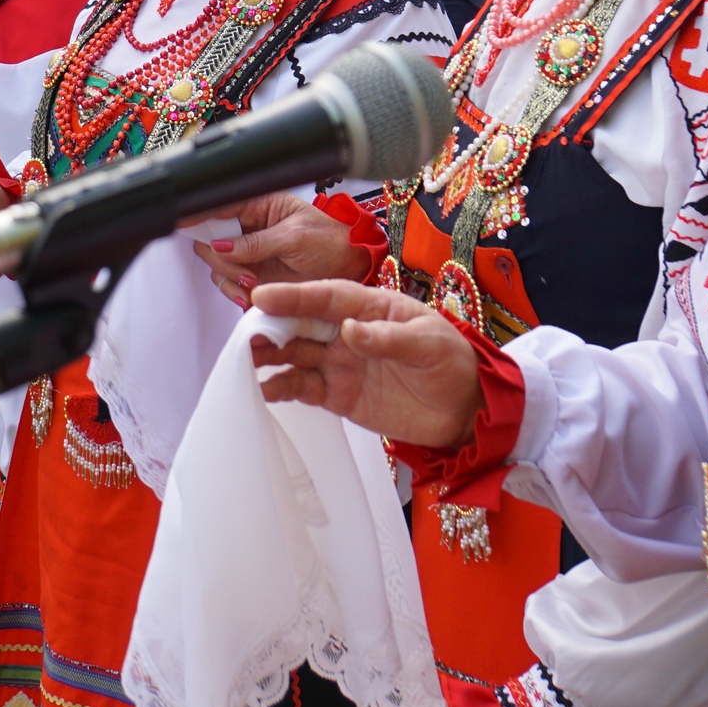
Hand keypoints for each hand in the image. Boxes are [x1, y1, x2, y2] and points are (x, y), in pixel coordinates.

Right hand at [192, 193, 364, 304]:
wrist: (351, 267)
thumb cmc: (330, 241)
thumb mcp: (294, 237)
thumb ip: (256, 242)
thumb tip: (220, 246)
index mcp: (258, 204)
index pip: (219, 204)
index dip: (199, 213)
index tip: (185, 224)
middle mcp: (248, 227)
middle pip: (210, 238)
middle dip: (220, 257)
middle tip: (243, 271)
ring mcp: (248, 252)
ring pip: (216, 263)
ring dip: (228, 276)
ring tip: (253, 284)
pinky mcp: (253, 275)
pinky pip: (228, 283)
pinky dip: (233, 291)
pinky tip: (248, 296)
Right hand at [248, 280, 480, 449]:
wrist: (464, 410)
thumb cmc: (452, 364)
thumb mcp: (428, 344)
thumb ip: (388, 338)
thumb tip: (349, 329)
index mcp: (369, 307)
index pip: (326, 296)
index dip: (294, 295)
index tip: (263, 296)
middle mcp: (347, 331)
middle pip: (301, 323)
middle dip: (271, 325)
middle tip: (244, 332)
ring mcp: (339, 362)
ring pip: (294, 354)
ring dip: (268, 355)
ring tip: (243, 360)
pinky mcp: (336, 394)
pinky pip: (301, 387)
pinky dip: (280, 387)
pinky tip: (262, 389)